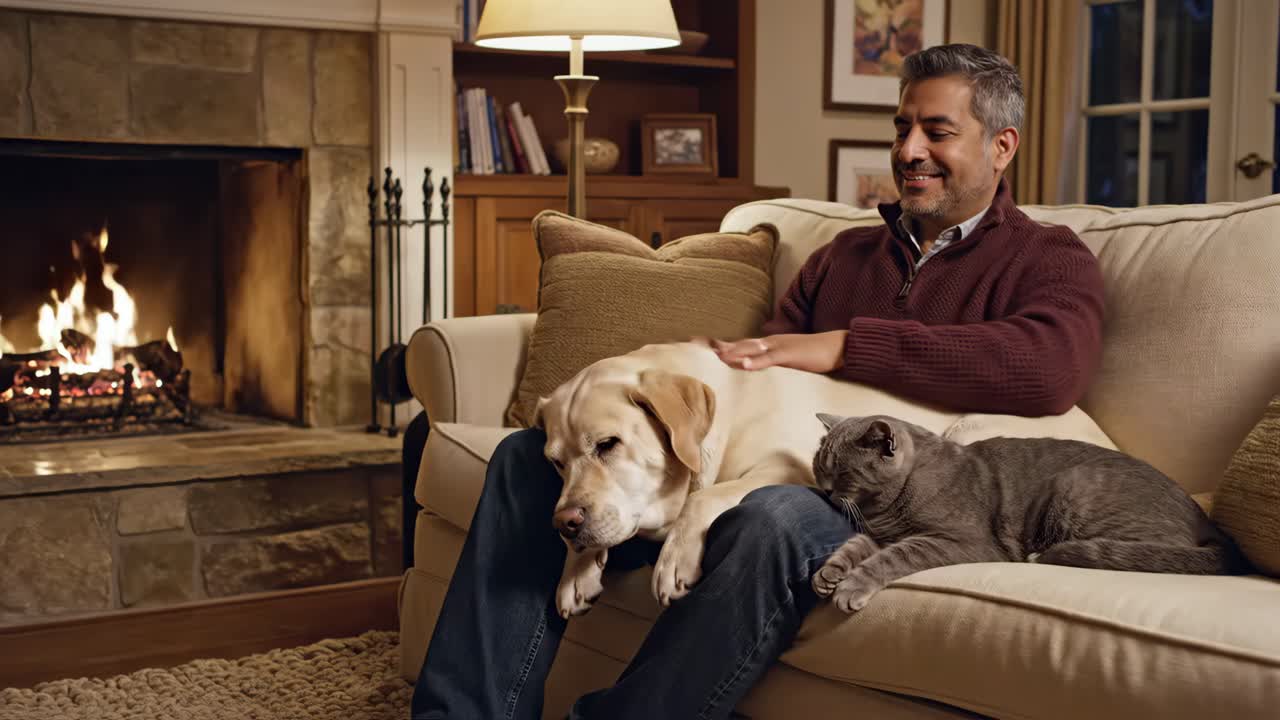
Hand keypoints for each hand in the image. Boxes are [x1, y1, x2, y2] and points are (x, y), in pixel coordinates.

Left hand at [711, 331, 848, 373]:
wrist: (837, 347)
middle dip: (718, 347)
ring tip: (713, 358)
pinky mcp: (791, 355)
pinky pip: (771, 358)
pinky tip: (743, 365)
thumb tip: (756, 374)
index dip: (720, 346)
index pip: (739, 345)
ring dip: (731, 353)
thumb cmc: (813, 356)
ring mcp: (779, 347)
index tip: (698, 347)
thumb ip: (771, 365)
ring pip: (750, 349)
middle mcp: (769, 343)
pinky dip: (756, 361)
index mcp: (767, 345)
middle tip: (694, 348)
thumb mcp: (788, 361)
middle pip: (739, 344)